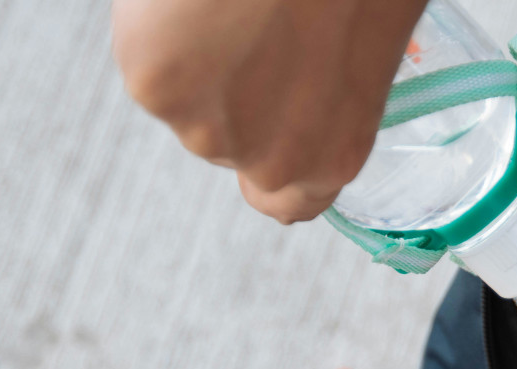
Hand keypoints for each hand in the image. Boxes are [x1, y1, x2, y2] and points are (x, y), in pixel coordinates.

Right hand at [112, 0, 427, 222]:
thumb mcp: (367, 46)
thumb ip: (328, 90)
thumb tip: (304, 77)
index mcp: (335, 156)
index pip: (287, 203)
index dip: (271, 158)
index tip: (264, 124)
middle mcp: (274, 162)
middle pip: (228, 143)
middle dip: (233, 91)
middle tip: (251, 25)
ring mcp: (209, 131)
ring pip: (182, 102)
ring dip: (195, 58)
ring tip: (229, 5)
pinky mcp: (156, 87)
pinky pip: (149, 57)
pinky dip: (161, 24)